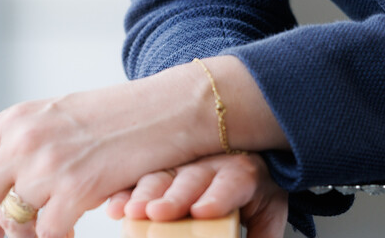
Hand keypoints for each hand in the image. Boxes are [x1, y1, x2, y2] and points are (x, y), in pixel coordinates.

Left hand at [0, 66, 215, 237]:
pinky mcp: (76, 188)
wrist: (171, 108)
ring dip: (25, 236)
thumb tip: (5, 181)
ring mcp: (48, 164)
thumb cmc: (122, 116)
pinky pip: (46, 233)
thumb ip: (28, 141)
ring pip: (13, 220)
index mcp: (17, 119)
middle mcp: (24, 139)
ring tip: (47, 232)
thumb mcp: (62, 116)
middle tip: (7, 236)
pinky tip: (69, 235)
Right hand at [103, 153, 286, 235]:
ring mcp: (179, 164)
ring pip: (160, 176)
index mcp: (240, 173)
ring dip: (143, 194)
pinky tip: (115, 207)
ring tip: (132, 211)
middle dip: (172, 197)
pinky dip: (123, 194)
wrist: (245, 155)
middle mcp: (207, 165)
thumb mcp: (269, 211)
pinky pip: (136, 180)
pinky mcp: (157, 170)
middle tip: (158, 213)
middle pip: (190, 179)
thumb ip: (264, 235)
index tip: (202, 211)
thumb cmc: (254, 189)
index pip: (231, 183)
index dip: (216, 197)